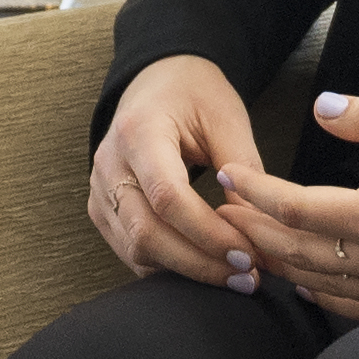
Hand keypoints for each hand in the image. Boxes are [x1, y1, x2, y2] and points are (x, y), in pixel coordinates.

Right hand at [90, 55, 277, 290]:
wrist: (158, 82)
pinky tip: (205, 267)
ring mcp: (99, 190)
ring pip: (136, 250)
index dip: (207, 232)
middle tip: (246, 276)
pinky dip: (169, 267)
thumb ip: (243, 170)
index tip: (245, 253)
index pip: (167, 196)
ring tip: (233, 276)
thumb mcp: (227, 118)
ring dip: (186, 271)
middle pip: (146, 233)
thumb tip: (258, 228)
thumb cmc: (195, 94)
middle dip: (199, 263)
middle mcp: (109, 164)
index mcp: (138, 132)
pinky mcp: (103, 210)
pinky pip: (131, 252)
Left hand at [218, 93, 358, 320]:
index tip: (230, 178)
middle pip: (300, 253)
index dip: (258, 194)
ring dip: (279, 262)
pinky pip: (354, 309)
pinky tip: (303, 279)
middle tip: (222, 211)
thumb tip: (323, 108)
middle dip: (255, 230)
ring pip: (321, 285)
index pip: (301, 210)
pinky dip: (319, 293)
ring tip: (248, 240)